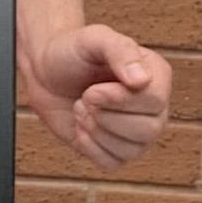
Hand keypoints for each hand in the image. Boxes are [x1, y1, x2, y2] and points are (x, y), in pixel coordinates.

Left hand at [24, 22, 171, 168]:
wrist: (45, 72)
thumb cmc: (72, 52)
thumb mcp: (94, 39)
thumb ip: (120, 51)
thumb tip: (141, 80)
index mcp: (156, 75)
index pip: (155, 101)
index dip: (119, 100)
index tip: (92, 90)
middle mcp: (154, 107)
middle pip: (148, 130)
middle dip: (105, 116)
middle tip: (85, 98)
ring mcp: (139, 132)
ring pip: (131, 150)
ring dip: (96, 130)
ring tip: (82, 108)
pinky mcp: (117, 151)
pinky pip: (112, 163)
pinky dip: (89, 147)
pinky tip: (81, 127)